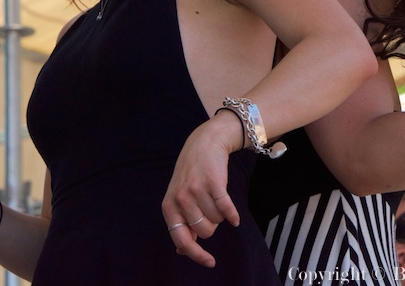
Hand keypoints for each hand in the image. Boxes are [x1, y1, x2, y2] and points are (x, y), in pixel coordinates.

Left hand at [161, 112, 241, 267]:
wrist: (204, 143)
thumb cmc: (191, 174)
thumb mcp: (178, 197)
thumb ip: (181, 223)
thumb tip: (182, 251)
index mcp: (169, 207)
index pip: (182, 240)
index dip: (197, 255)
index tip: (211, 263)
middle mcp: (181, 199)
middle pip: (205, 232)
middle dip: (212, 225)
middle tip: (209, 208)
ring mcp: (197, 190)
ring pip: (217, 221)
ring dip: (221, 214)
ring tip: (215, 198)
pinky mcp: (214, 182)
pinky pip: (226, 209)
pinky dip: (233, 215)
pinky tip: (235, 217)